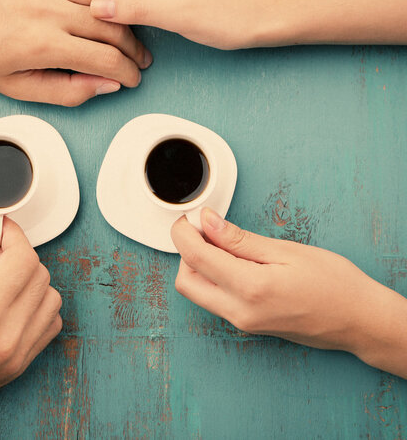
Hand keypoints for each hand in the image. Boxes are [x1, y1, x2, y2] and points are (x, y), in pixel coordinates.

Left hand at [0, 0, 150, 105]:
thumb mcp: (15, 88)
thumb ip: (65, 91)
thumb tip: (104, 86)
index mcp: (41, 44)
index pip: (105, 59)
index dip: (126, 73)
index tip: (132, 78)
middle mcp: (47, 7)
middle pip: (112, 27)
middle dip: (133, 48)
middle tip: (137, 59)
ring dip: (125, 14)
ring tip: (128, 30)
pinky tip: (109, 0)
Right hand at [0, 218, 61, 437]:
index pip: (24, 259)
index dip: (12, 236)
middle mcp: (5, 338)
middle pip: (39, 275)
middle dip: (14, 256)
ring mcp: (15, 357)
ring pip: (50, 299)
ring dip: (28, 281)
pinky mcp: (18, 367)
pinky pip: (48, 325)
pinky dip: (35, 307)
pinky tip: (7, 304)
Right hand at [86, 0, 279, 49]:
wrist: (258, 17)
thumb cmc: (226, 15)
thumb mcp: (177, 16)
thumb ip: (134, 10)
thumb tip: (95, 6)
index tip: (72, 18)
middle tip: (82, 30)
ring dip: (106, 6)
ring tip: (98, 31)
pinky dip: (122, 8)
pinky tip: (118, 27)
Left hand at [171, 208, 406, 377]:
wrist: (360, 321)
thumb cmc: (335, 284)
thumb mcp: (287, 251)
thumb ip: (240, 239)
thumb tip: (208, 222)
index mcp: (250, 288)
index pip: (195, 257)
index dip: (183, 233)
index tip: (187, 218)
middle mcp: (240, 312)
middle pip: (186, 281)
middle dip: (186, 252)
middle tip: (203, 229)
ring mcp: (242, 323)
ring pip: (198, 293)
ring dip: (198, 265)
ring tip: (224, 243)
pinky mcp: (247, 326)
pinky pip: (215, 301)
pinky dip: (213, 278)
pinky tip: (233, 261)